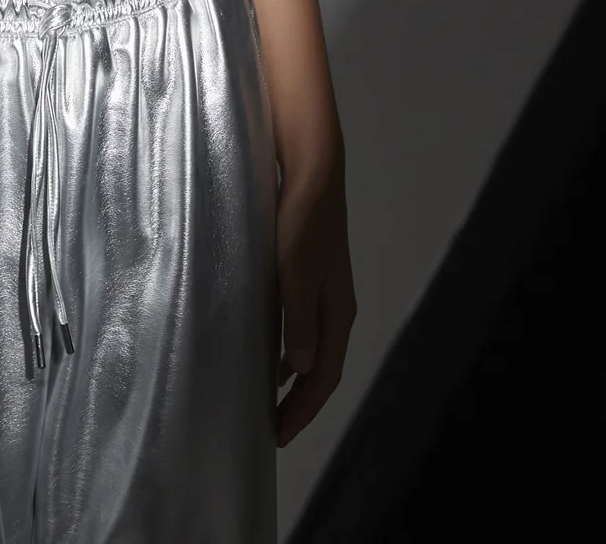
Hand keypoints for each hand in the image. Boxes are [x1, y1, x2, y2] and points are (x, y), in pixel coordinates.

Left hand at [275, 163, 356, 445]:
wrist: (312, 170)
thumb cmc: (301, 220)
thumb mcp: (296, 273)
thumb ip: (298, 321)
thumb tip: (300, 368)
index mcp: (337, 311)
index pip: (325, 376)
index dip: (303, 409)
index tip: (279, 436)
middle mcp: (335, 306)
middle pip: (321, 368)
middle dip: (300, 401)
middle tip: (273, 428)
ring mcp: (323, 289)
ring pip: (310, 347)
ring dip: (293, 377)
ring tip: (269, 399)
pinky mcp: (309, 272)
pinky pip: (301, 326)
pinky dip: (288, 348)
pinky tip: (268, 350)